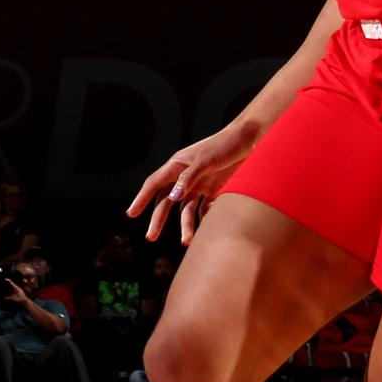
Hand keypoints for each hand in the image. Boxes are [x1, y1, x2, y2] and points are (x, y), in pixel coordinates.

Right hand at [129, 117, 266, 243]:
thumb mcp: (205, 160)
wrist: (250, 140)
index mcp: (177, 165)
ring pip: (186, 209)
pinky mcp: (215, 190)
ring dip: (185, 225)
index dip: (142, 199)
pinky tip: (208, 229)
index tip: (131, 214)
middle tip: (151, 237)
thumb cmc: (224, 145)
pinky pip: (206, 209)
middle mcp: (185, 176)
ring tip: (187, 241)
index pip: (154, 184)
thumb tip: (171, 198)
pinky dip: (206, 219)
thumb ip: (187, 178)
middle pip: (167, 201)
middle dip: (158, 219)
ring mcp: (200, 184)